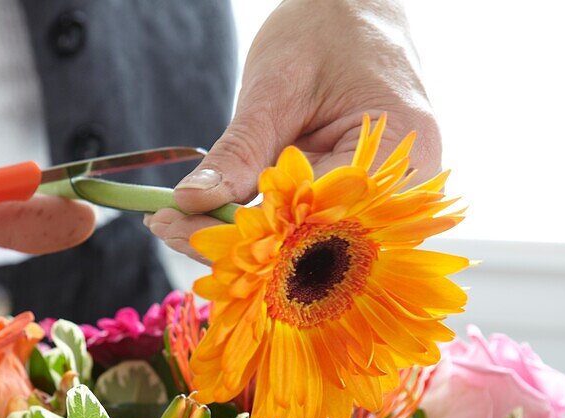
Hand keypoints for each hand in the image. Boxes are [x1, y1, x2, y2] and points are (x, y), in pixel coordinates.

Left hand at [148, 0, 440, 262]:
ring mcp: (376, 206)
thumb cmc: (328, 31)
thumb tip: (190, 203)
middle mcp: (397, 196)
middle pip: (305, 248)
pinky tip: (201, 216)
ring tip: (172, 222)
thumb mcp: (277, 87)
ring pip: (295, 248)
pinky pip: (296, 232)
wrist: (355, 11)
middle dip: (232, 245)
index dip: (244, 236)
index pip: (313, 223)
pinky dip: (249, 228)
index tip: (179, 225)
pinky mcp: (346, 206)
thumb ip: (241, 151)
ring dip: (234, 242)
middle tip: (165, 226)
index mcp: (399, 159)